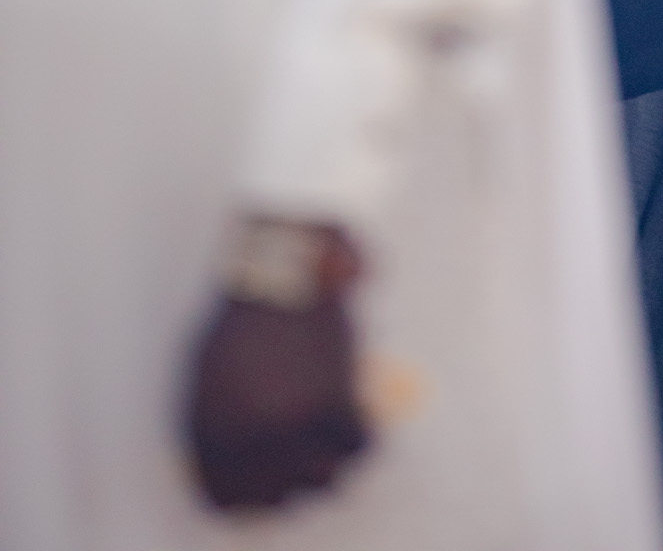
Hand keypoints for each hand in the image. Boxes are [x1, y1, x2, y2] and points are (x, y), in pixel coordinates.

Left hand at [186, 226, 368, 510]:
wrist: (282, 257)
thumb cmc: (247, 307)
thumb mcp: (209, 370)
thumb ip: (218, 424)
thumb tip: (232, 476)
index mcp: (206, 430)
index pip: (224, 497)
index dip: (251, 494)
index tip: (272, 480)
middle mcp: (245, 438)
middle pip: (277, 497)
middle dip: (296, 476)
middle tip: (309, 448)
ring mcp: (288, 425)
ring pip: (323, 480)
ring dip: (331, 456)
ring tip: (331, 424)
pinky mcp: (331, 403)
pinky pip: (358, 444)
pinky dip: (363, 429)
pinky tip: (358, 407)